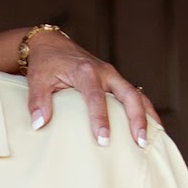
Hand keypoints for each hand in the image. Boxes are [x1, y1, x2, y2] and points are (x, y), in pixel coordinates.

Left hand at [24, 29, 155, 147]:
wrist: (52, 45)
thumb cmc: (46, 64)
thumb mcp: (37, 80)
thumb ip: (38, 101)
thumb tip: (39, 124)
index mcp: (85, 71)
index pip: (96, 97)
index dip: (100, 119)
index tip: (103, 140)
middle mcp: (104, 72)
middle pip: (128, 94)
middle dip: (136, 118)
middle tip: (139, 142)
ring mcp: (113, 76)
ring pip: (137, 95)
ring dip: (146, 116)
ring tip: (150, 141)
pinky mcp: (115, 81)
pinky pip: (135, 96)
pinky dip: (145, 111)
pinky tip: (151, 129)